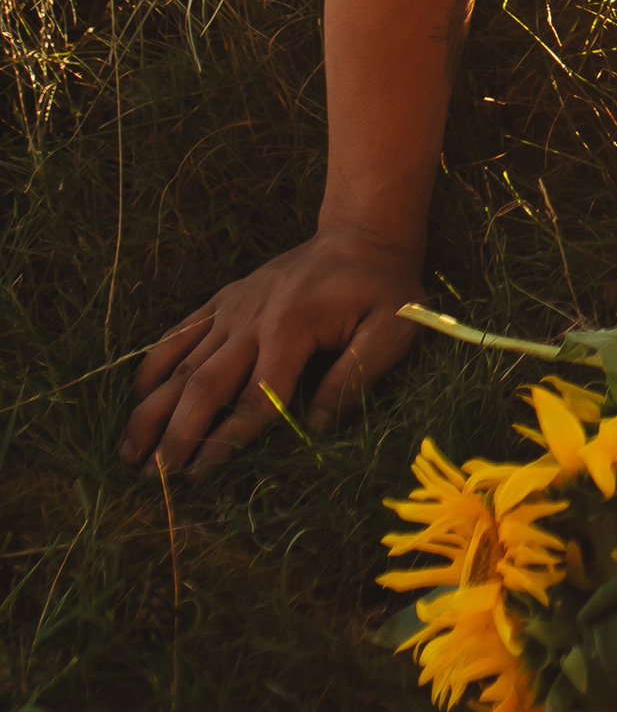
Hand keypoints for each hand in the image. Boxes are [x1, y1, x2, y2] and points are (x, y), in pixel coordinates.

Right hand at [120, 227, 425, 477]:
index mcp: (292, 329)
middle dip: (176, 434)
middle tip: (153, 478)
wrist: (362, 234)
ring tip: (129, 452)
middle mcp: (252, 319)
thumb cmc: (383, 289)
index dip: (225, 440)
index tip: (199, 475)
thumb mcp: (392, 330)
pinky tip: (135, 398)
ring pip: (181, 363)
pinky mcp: (224, 300)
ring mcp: (232, 308)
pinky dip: (153, 365)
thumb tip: (316, 426)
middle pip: (204, 385)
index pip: (254, 399)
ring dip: (152, 408)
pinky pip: (180, 334)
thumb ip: (356, 377)